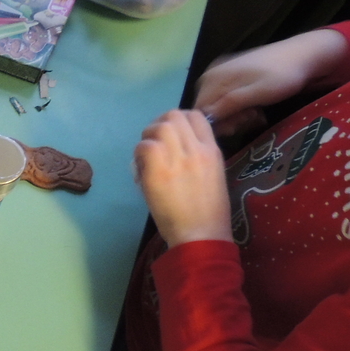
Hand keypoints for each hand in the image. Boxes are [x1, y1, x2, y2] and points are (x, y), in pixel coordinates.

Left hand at [133, 110, 232, 247]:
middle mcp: (196, 149)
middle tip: (152, 143)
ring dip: (147, 139)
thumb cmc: (207, 213)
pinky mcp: (158, 171)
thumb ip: (197, 157)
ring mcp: (178, 158)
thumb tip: (173, 147)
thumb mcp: (212, 176)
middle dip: (159, 125)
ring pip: (158, 127)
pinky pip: (144, 147)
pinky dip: (138, 155)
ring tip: (146, 157)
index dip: (179, 120)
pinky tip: (141, 171)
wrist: (201, 234)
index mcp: (212, 150)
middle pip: (174, 116)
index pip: (196, 116)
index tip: (169, 135)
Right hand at [194, 29, 348, 138]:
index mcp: (213, 78)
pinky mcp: (232, 74)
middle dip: (227, 120)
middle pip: (207, 109)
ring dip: (235, 115)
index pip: (200, 112)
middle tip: (250, 119)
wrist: (304, 54)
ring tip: (255, 114)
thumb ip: (228, 105)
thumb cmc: (282, 76)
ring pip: (217, 105)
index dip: (216, 125)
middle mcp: (211, 75)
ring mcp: (221, 73)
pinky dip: (238, 107)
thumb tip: (203, 119)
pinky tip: (254, 107)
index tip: (238, 127)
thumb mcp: (256, 93)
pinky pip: (225, 98)